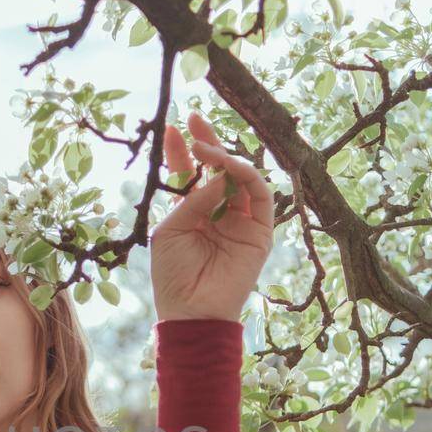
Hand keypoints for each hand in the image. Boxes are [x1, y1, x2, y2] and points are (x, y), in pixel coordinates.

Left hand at [151, 111, 274, 322]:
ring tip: (208, 150)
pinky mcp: (260, 232)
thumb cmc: (173, 274)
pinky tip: (229, 168)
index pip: (191, 174)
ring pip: (242, 178)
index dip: (184, 150)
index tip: (174, 127)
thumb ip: (192, 199)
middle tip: (195, 120)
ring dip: (226, 158)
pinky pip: (261, 196)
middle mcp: (219, 212)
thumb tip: (218, 174)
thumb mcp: (171, 229)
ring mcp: (241, 221)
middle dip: (208, 143)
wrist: (191, 311)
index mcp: (193, 212)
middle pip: (219, 169)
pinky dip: (247, 177)